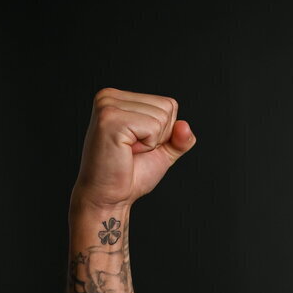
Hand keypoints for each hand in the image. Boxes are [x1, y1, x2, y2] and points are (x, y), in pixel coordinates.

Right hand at [71, 88, 195, 208]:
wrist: (109, 196)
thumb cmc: (130, 175)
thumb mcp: (163, 152)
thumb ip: (179, 138)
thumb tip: (185, 126)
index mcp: (119, 98)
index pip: (168, 104)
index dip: (164, 132)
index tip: (139, 145)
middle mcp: (110, 96)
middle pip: (167, 107)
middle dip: (158, 137)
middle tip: (132, 150)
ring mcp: (107, 105)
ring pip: (161, 117)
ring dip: (151, 142)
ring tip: (127, 151)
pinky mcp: (110, 119)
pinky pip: (153, 127)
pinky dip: (146, 145)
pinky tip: (125, 151)